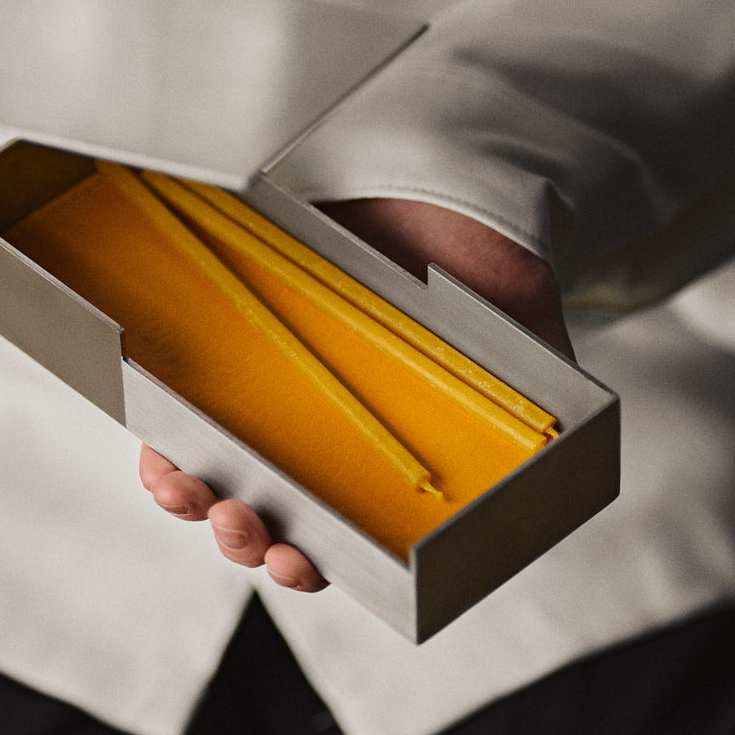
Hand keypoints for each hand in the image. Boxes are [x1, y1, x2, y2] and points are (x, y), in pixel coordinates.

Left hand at [142, 196, 571, 589]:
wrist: (433, 172)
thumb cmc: (477, 251)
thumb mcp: (520, 322)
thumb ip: (542, 379)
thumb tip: (576, 443)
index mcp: (385, 448)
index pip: (343, 531)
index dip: (314, 562)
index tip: (301, 561)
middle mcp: (323, 429)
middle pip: (269, 512)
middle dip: (249, 539)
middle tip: (249, 528)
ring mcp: (269, 389)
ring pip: (214, 472)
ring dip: (195, 501)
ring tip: (194, 493)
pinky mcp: (226, 340)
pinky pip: (178, 405)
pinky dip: (162, 435)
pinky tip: (159, 445)